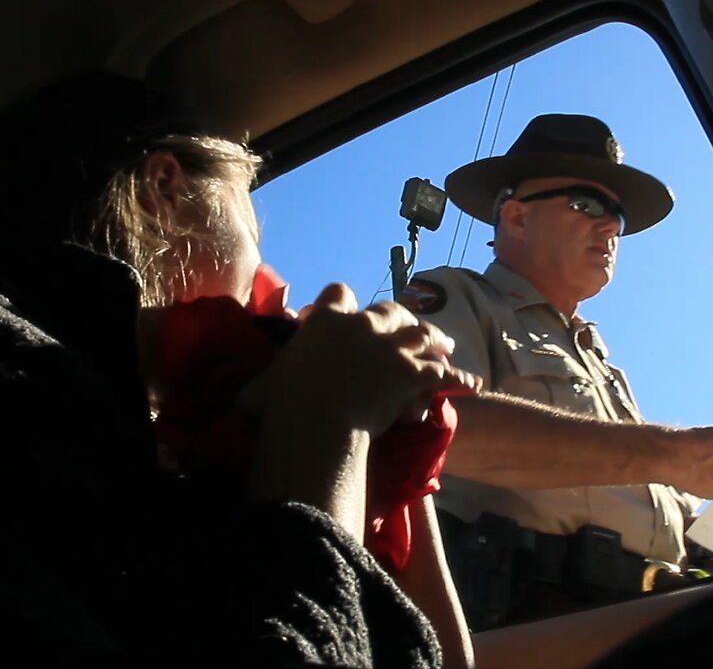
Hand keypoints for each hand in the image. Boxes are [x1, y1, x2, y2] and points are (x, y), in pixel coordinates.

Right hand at [239, 283, 480, 436]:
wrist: (319, 417)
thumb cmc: (284, 403)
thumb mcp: (261, 390)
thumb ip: (258, 387)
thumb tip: (241, 399)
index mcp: (326, 320)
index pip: (337, 294)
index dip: (341, 301)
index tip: (342, 306)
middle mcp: (363, 325)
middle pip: (389, 309)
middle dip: (400, 315)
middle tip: (408, 324)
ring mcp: (391, 346)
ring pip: (422, 331)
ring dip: (434, 336)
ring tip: (445, 342)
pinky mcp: (413, 372)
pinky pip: (442, 373)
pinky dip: (459, 379)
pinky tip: (472, 384)